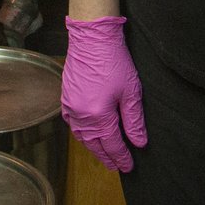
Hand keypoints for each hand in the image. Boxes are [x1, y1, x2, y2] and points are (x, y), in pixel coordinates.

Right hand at [62, 16, 147, 172]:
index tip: (129, 167)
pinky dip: (80, 132)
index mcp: (98, 116)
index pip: (112, 144)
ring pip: (81, 136)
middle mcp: (81, 115)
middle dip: (106, 156)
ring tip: (103, 153)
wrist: (92, 37)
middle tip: (116, 166)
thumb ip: (134, 120)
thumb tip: (139, 142)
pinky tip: (86, 133)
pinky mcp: (65, 97)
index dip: (121, 157)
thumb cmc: (114, 61)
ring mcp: (70, 106)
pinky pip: (72, 123)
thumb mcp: (130, 91)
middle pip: (94, 144)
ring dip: (92, 147)